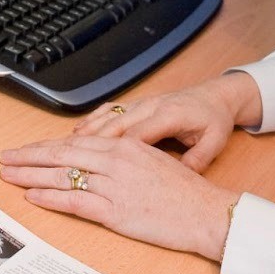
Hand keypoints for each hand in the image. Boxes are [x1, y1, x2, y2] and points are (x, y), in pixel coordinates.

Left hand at [0, 135, 237, 260]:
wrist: (206, 211)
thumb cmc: (184, 192)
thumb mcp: (153, 163)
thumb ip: (124, 160)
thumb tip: (96, 163)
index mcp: (125, 146)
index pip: (75, 143)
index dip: (45, 146)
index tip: (24, 148)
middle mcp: (117, 161)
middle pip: (63, 154)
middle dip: (29, 156)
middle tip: (4, 157)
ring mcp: (115, 185)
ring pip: (64, 175)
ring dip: (31, 175)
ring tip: (9, 176)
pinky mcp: (116, 210)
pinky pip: (76, 201)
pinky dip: (51, 198)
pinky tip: (33, 196)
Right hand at [73, 73, 261, 171]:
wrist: (216, 97)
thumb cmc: (214, 121)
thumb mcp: (214, 142)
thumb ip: (198, 160)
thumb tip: (182, 176)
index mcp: (169, 115)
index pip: (136, 134)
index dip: (114, 151)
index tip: (94, 168)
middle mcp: (150, 106)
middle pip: (112, 125)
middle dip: (85, 142)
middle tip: (60, 157)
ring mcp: (142, 103)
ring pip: (106, 117)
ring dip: (82, 132)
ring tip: (58, 147)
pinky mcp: (137, 104)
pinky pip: (109, 111)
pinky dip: (91, 122)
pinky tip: (75, 134)